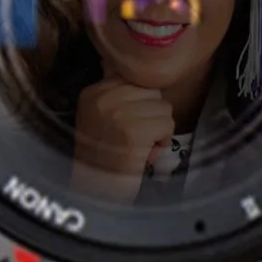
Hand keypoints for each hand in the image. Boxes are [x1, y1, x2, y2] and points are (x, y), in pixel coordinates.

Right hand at [71, 80, 180, 200]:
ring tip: (141, 144)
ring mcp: (117, 113)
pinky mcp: (133, 131)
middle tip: (137, 135)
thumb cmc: (106, 155)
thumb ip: (121, 94)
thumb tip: (145, 71)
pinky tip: (147, 152)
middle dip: (153, 115)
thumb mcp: (103, 115)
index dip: (143, 101)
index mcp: (94, 91)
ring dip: (159, 129)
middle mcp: (103, 97)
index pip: (136, 78)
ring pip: (164, 107)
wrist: (98, 189)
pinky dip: (163, 141)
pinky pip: (167, 125)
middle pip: (153, 91)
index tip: (132, 121)